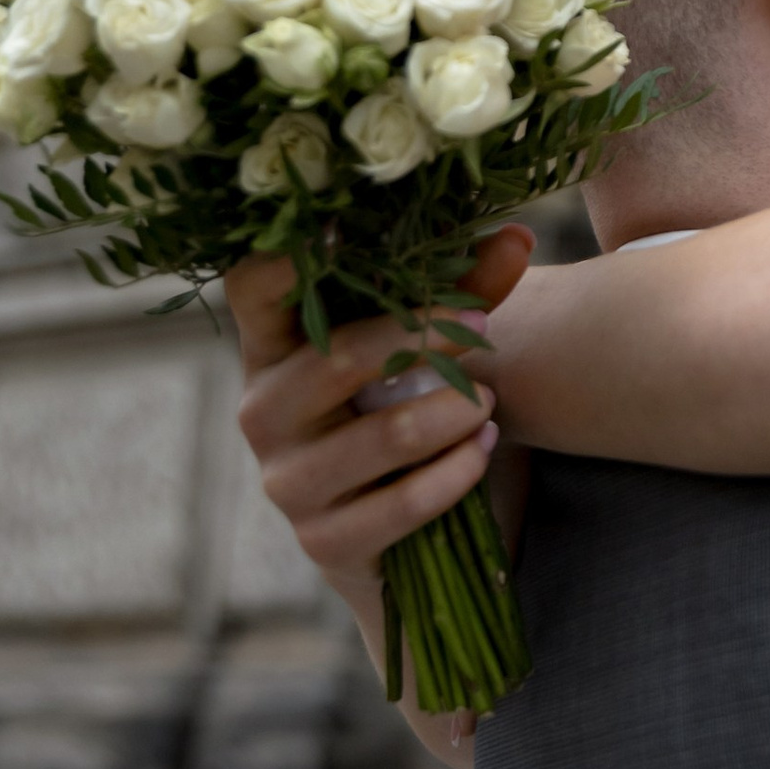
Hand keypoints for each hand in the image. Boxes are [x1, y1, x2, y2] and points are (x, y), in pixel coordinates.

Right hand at [229, 228, 535, 589]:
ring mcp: (288, 482)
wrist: (396, 538)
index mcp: (272, 350)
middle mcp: (263, 412)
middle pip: (336, 357)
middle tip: (485, 325)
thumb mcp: (419, 353)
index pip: (251, 289)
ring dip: (452, 412)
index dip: (284, 258)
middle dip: (423, 335)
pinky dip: (457, 472)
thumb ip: (461, 294)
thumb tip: (517, 237)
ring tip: (489, 402)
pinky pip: (403, 504)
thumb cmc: (401, 413)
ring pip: (383, 436)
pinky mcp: (324, 541)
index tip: (339, 227)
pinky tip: (483, 450)